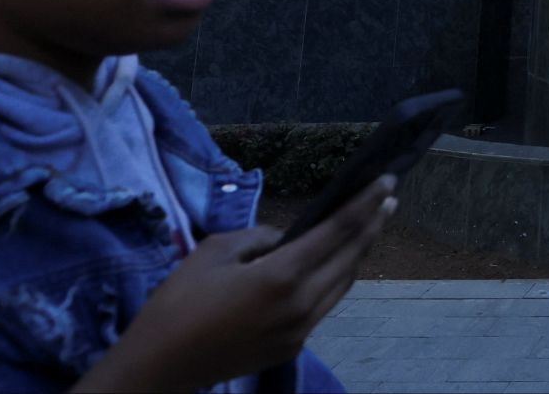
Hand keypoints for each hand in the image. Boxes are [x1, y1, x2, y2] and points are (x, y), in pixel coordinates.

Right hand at [71, 175, 396, 392]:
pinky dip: (336, 278)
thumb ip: (258, 237)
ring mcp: (299, 331)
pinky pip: (324, 305)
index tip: (387, 182)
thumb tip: (284, 238)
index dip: (365, 203)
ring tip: (371, 225)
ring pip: (342, 284)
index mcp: (281, 276)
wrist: (158, 367)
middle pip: (349, 257)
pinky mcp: (290, 348)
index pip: (337, 231)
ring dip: (358, 253)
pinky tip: (337, 263)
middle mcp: (300, 305)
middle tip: (389, 197)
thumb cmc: (178, 302)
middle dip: (372, 224)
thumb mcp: (214, 251)